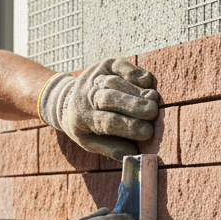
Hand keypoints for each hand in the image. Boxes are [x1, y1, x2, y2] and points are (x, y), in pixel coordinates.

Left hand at [40, 58, 159, 159]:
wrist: (67, 99)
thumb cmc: (85, 126)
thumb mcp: (89, 142)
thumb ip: (111, 149)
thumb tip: (134, 154)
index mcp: (82, 118)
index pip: (108, 123)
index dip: (129, 127)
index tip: (148, 133)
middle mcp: (86, 96)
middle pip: (109, 99)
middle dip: (134, 106)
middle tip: (153, 113)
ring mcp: (94, 78)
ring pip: (116, 82)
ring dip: (138, 91)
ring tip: (154, 100)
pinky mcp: (105, 65)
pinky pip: (122, 67)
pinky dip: (137, 74)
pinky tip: (149, 83)